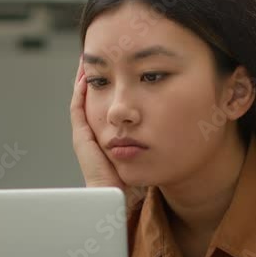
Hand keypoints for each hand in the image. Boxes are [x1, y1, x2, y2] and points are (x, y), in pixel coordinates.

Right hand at [69, 55, 145, 208]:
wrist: (117, 197)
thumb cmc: (135, 184)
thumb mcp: (146, 155)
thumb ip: (153, 141)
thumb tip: (177, 123)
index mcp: (108, 138)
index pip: (106, 107)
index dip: (109, 87)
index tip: (118, 69)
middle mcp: (94, 135)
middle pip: (93, 100)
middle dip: (97, 79)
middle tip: (100, 58)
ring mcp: (86, 135)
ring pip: (82, 101)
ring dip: (84, 80)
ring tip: (87, 61)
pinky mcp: (82, 137)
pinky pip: (78, 108)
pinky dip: (80, 92)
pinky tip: (85, 76)